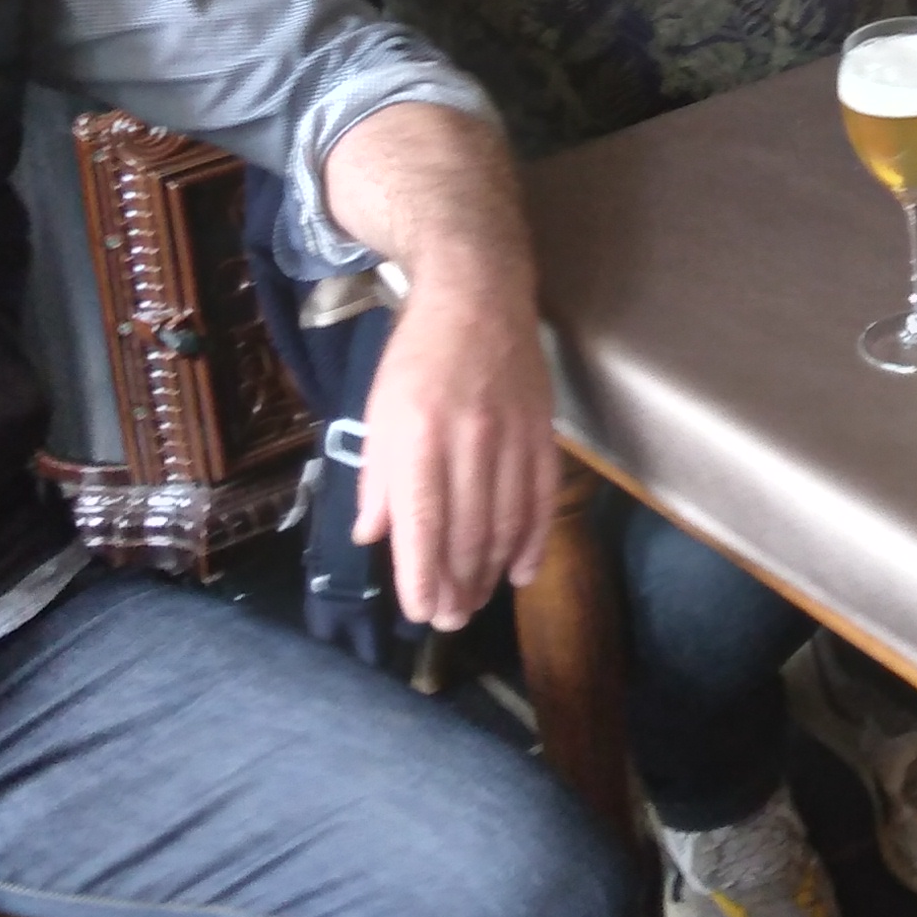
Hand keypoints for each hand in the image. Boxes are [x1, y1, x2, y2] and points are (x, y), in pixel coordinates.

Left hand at [350, 267, 557, 629]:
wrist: (478, 295)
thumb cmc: (417, 356)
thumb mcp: (379, 412)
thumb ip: (377, 478)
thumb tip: (373, 537)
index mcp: (417, 436)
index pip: (421, 523)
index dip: (422, 576)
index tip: (422, 612)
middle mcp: (466, 441)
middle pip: (467, 533)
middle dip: (457, 586)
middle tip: (450, 621)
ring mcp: (510, 437)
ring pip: (505, 524)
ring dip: (490, 573)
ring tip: (476, 603)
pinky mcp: (542, 432)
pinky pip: (541, 499)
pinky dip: (533, 541)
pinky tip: (521, 571)